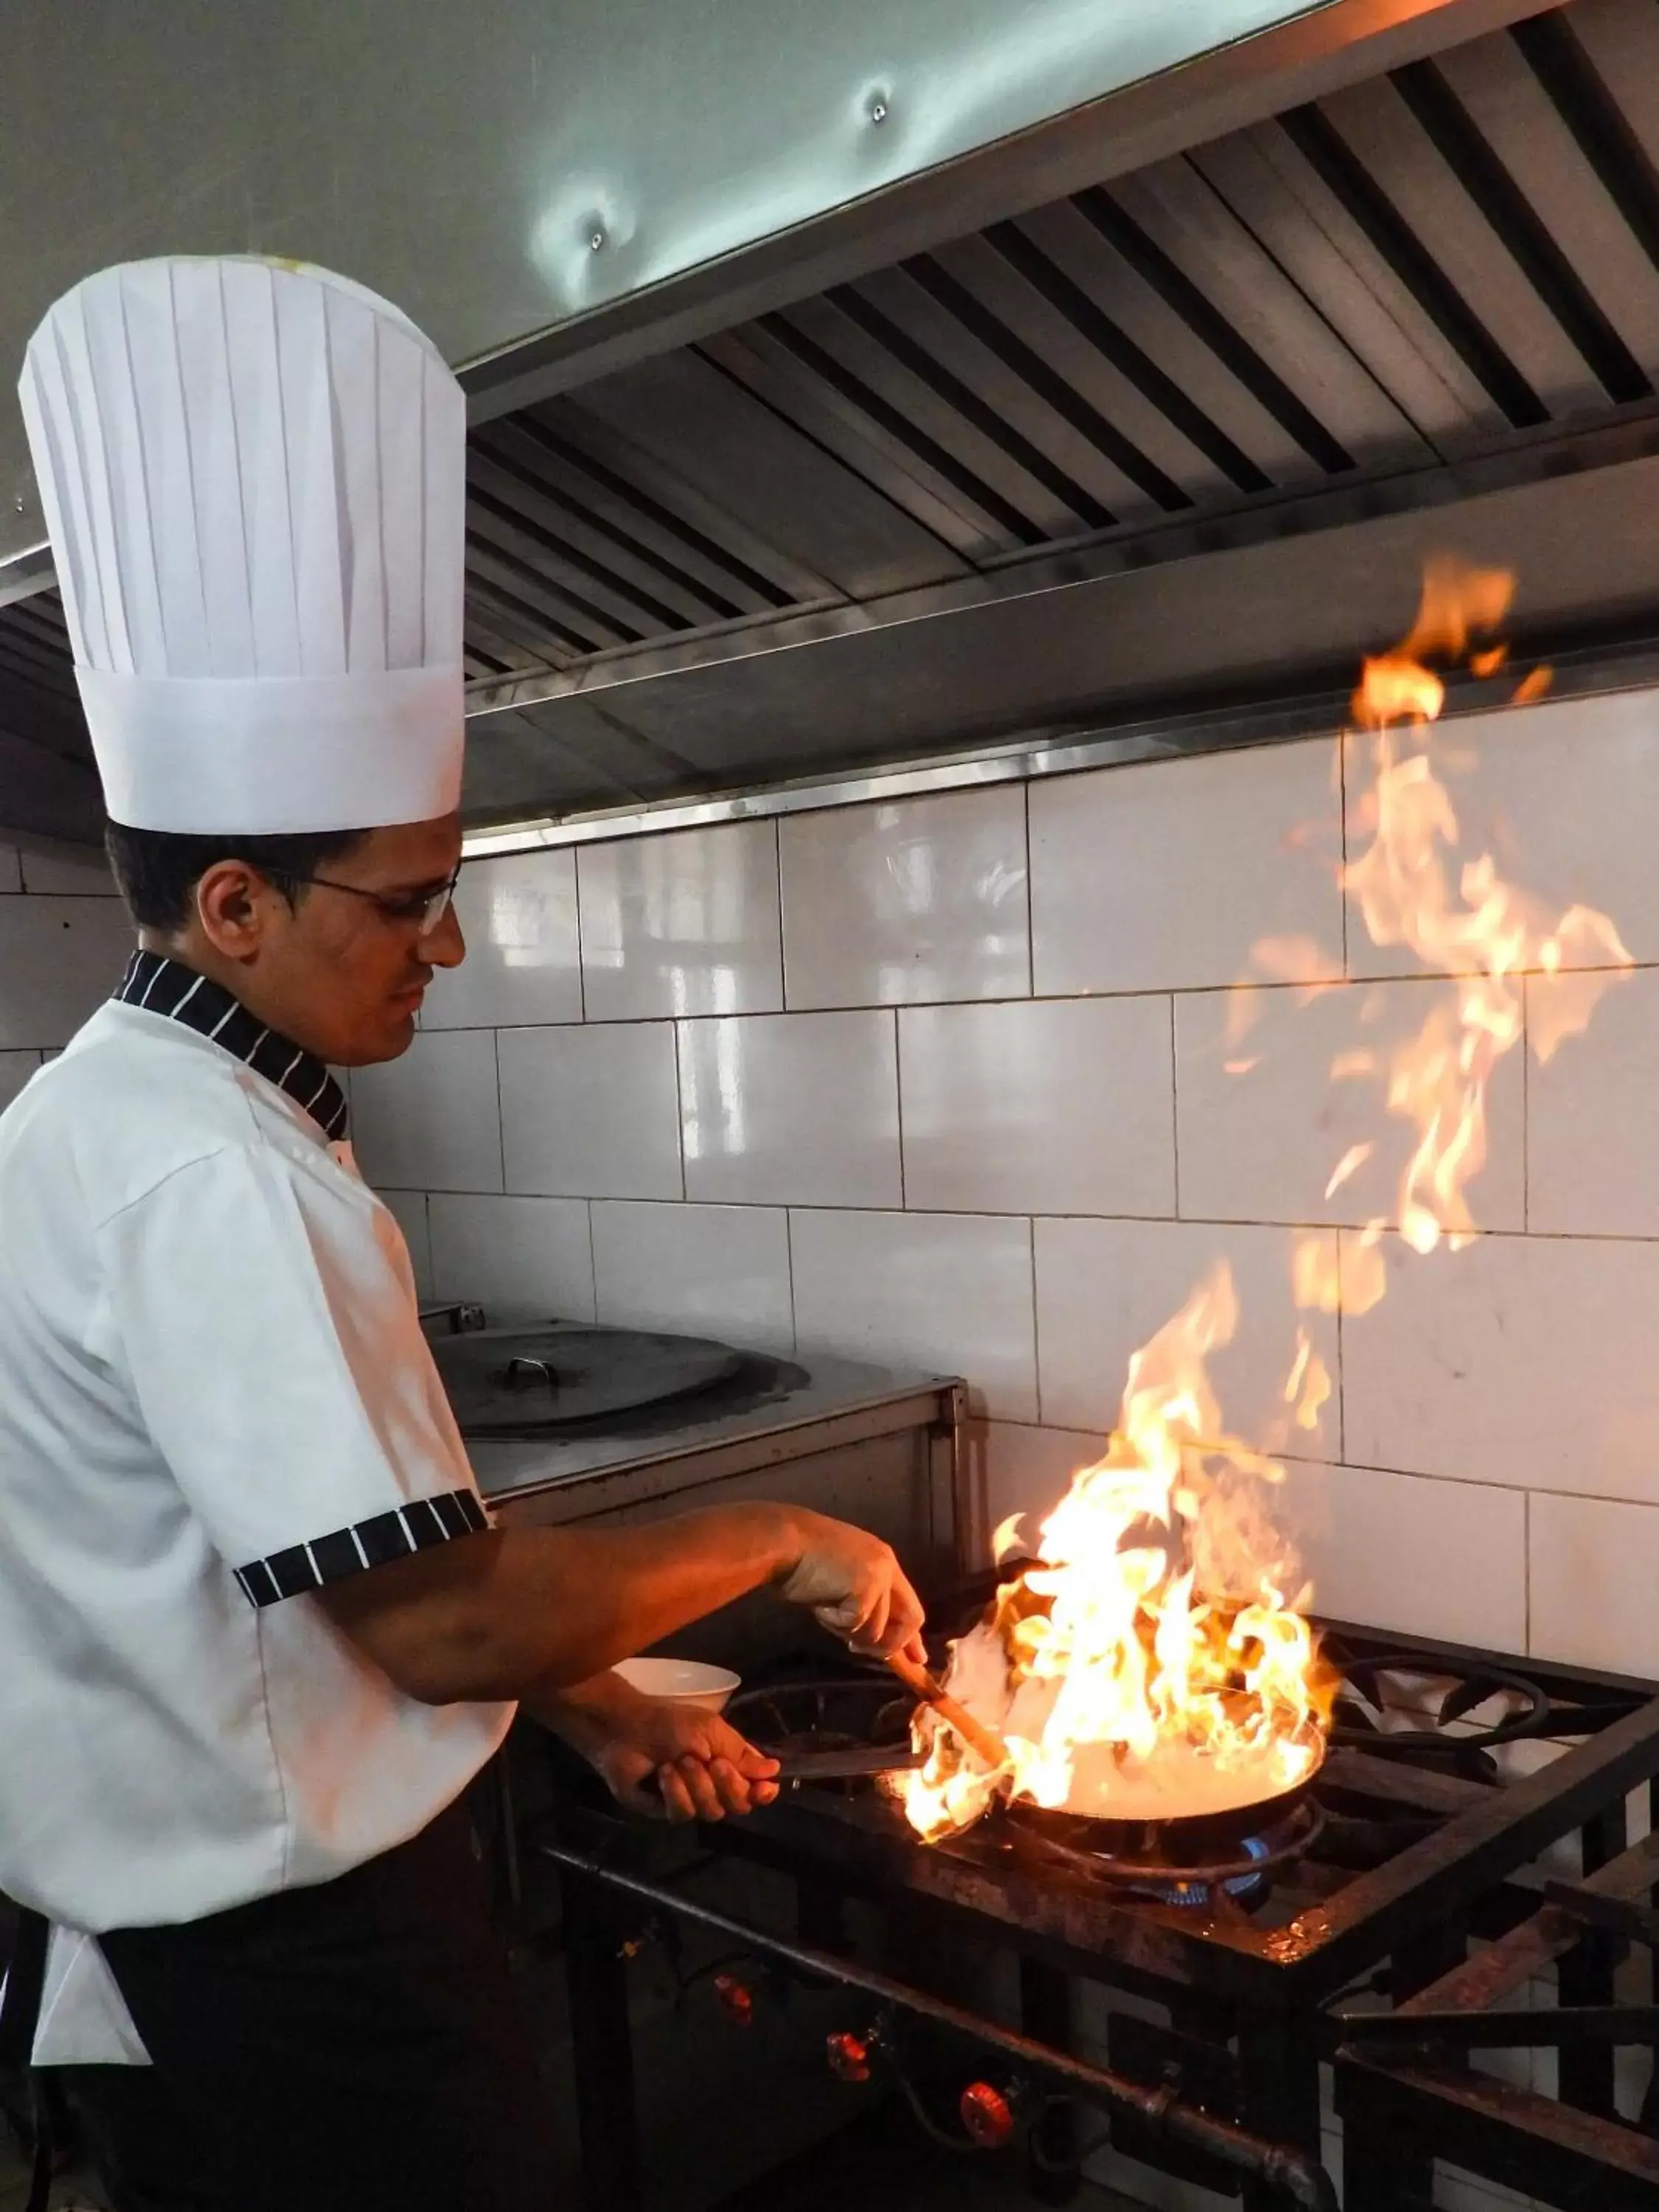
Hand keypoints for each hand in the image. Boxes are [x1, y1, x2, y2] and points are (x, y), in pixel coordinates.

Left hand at [590, 1697, 780, 1823]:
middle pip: (738, 1805)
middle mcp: (714, 1787)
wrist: (628, 1730)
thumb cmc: (671, 1724)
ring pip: (712, 1812)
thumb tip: (774, 1769)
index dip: (763, 1793)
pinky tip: (664, 1774)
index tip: (764, 1789)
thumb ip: (742, 1754)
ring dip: (697, 1784)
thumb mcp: (712, 1731)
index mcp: (729, 1765)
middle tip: (714, 1764)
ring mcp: (691, 1801)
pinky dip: (675, 1792)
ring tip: (679, 1761)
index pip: (755, 1790)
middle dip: (728, 1785)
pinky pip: (683, 1814)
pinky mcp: (667, 1811)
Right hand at [774, 1511, 926, 1660]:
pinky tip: (820, 1605)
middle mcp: (887, 1566)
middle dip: (891, 1644)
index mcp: (883, 1560)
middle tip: (863, 1650)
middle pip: (910, 1619)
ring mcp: (879, 1577)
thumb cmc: (802, 1559)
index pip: (909, 1604)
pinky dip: (834, 1623)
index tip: (917, 1659)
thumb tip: (871, 1641)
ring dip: (849, 1631)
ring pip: (876, 1630)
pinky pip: (854, 1625)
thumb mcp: (841, 1583)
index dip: (911, 1636)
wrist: (784, 1541)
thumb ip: (862, 1605)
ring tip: (825, 1610)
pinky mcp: (865, 1588)